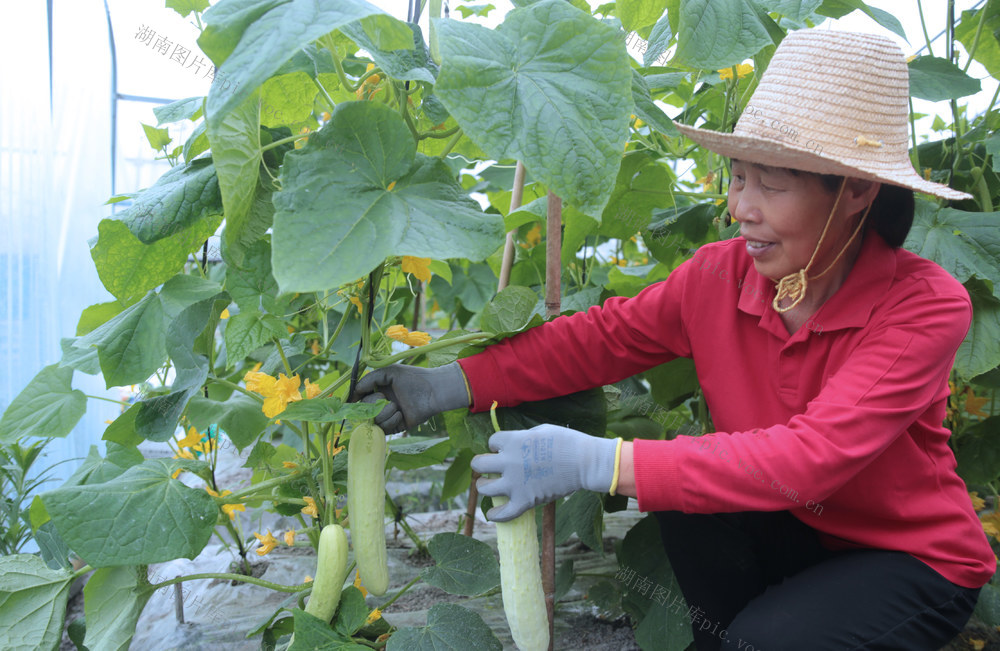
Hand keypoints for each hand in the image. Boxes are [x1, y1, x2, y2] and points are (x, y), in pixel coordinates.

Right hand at [350, 362, 469, 434]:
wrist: (433, 391)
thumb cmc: (413, 378)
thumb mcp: (389, 372)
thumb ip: (369, 379)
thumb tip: (354, 391)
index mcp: (379, 390)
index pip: (360, 398)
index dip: (355, 400)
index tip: (352, 400)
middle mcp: (382, 404)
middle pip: (364, 410)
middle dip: (372, 405)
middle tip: (385, 399)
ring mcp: (389, 416)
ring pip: (374, 421)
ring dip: (384, 414)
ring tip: (397, 407)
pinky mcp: (396, 426)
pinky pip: (384, 429)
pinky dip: (390, 421)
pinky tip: (400, 414)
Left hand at [470, 424, 618, 521]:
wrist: (584, 462)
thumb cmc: (567, 442)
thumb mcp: (541, 430)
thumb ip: (523, 437)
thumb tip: (514, 444)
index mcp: (513, 441)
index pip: (491, 442)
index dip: (496, 445)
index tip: (502, 449)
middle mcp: (508, 461)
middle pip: (479, 464)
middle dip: (481, 465)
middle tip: (487, 468)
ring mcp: (515, 483)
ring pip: (484, 488)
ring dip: (484, 487)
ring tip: (489, 486)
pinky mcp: (525, 501)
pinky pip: (503, 513)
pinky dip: (495, 516)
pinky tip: (491, 515)